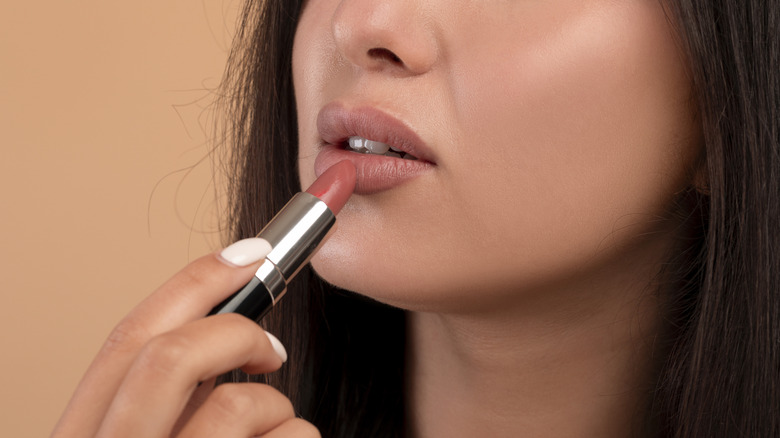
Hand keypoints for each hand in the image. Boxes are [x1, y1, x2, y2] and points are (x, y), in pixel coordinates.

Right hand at [51, 238, 319, 436]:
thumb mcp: (145, 432)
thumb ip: (163, 389)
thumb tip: (228, 315)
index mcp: (85, 434)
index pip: (128, 339)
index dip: (194, 282)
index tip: (252, 252)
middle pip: (171, 357)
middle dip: (238, 335)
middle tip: (273, 351)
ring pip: (239, 404)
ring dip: (276, 405)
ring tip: (275, 428)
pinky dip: (301, 434)